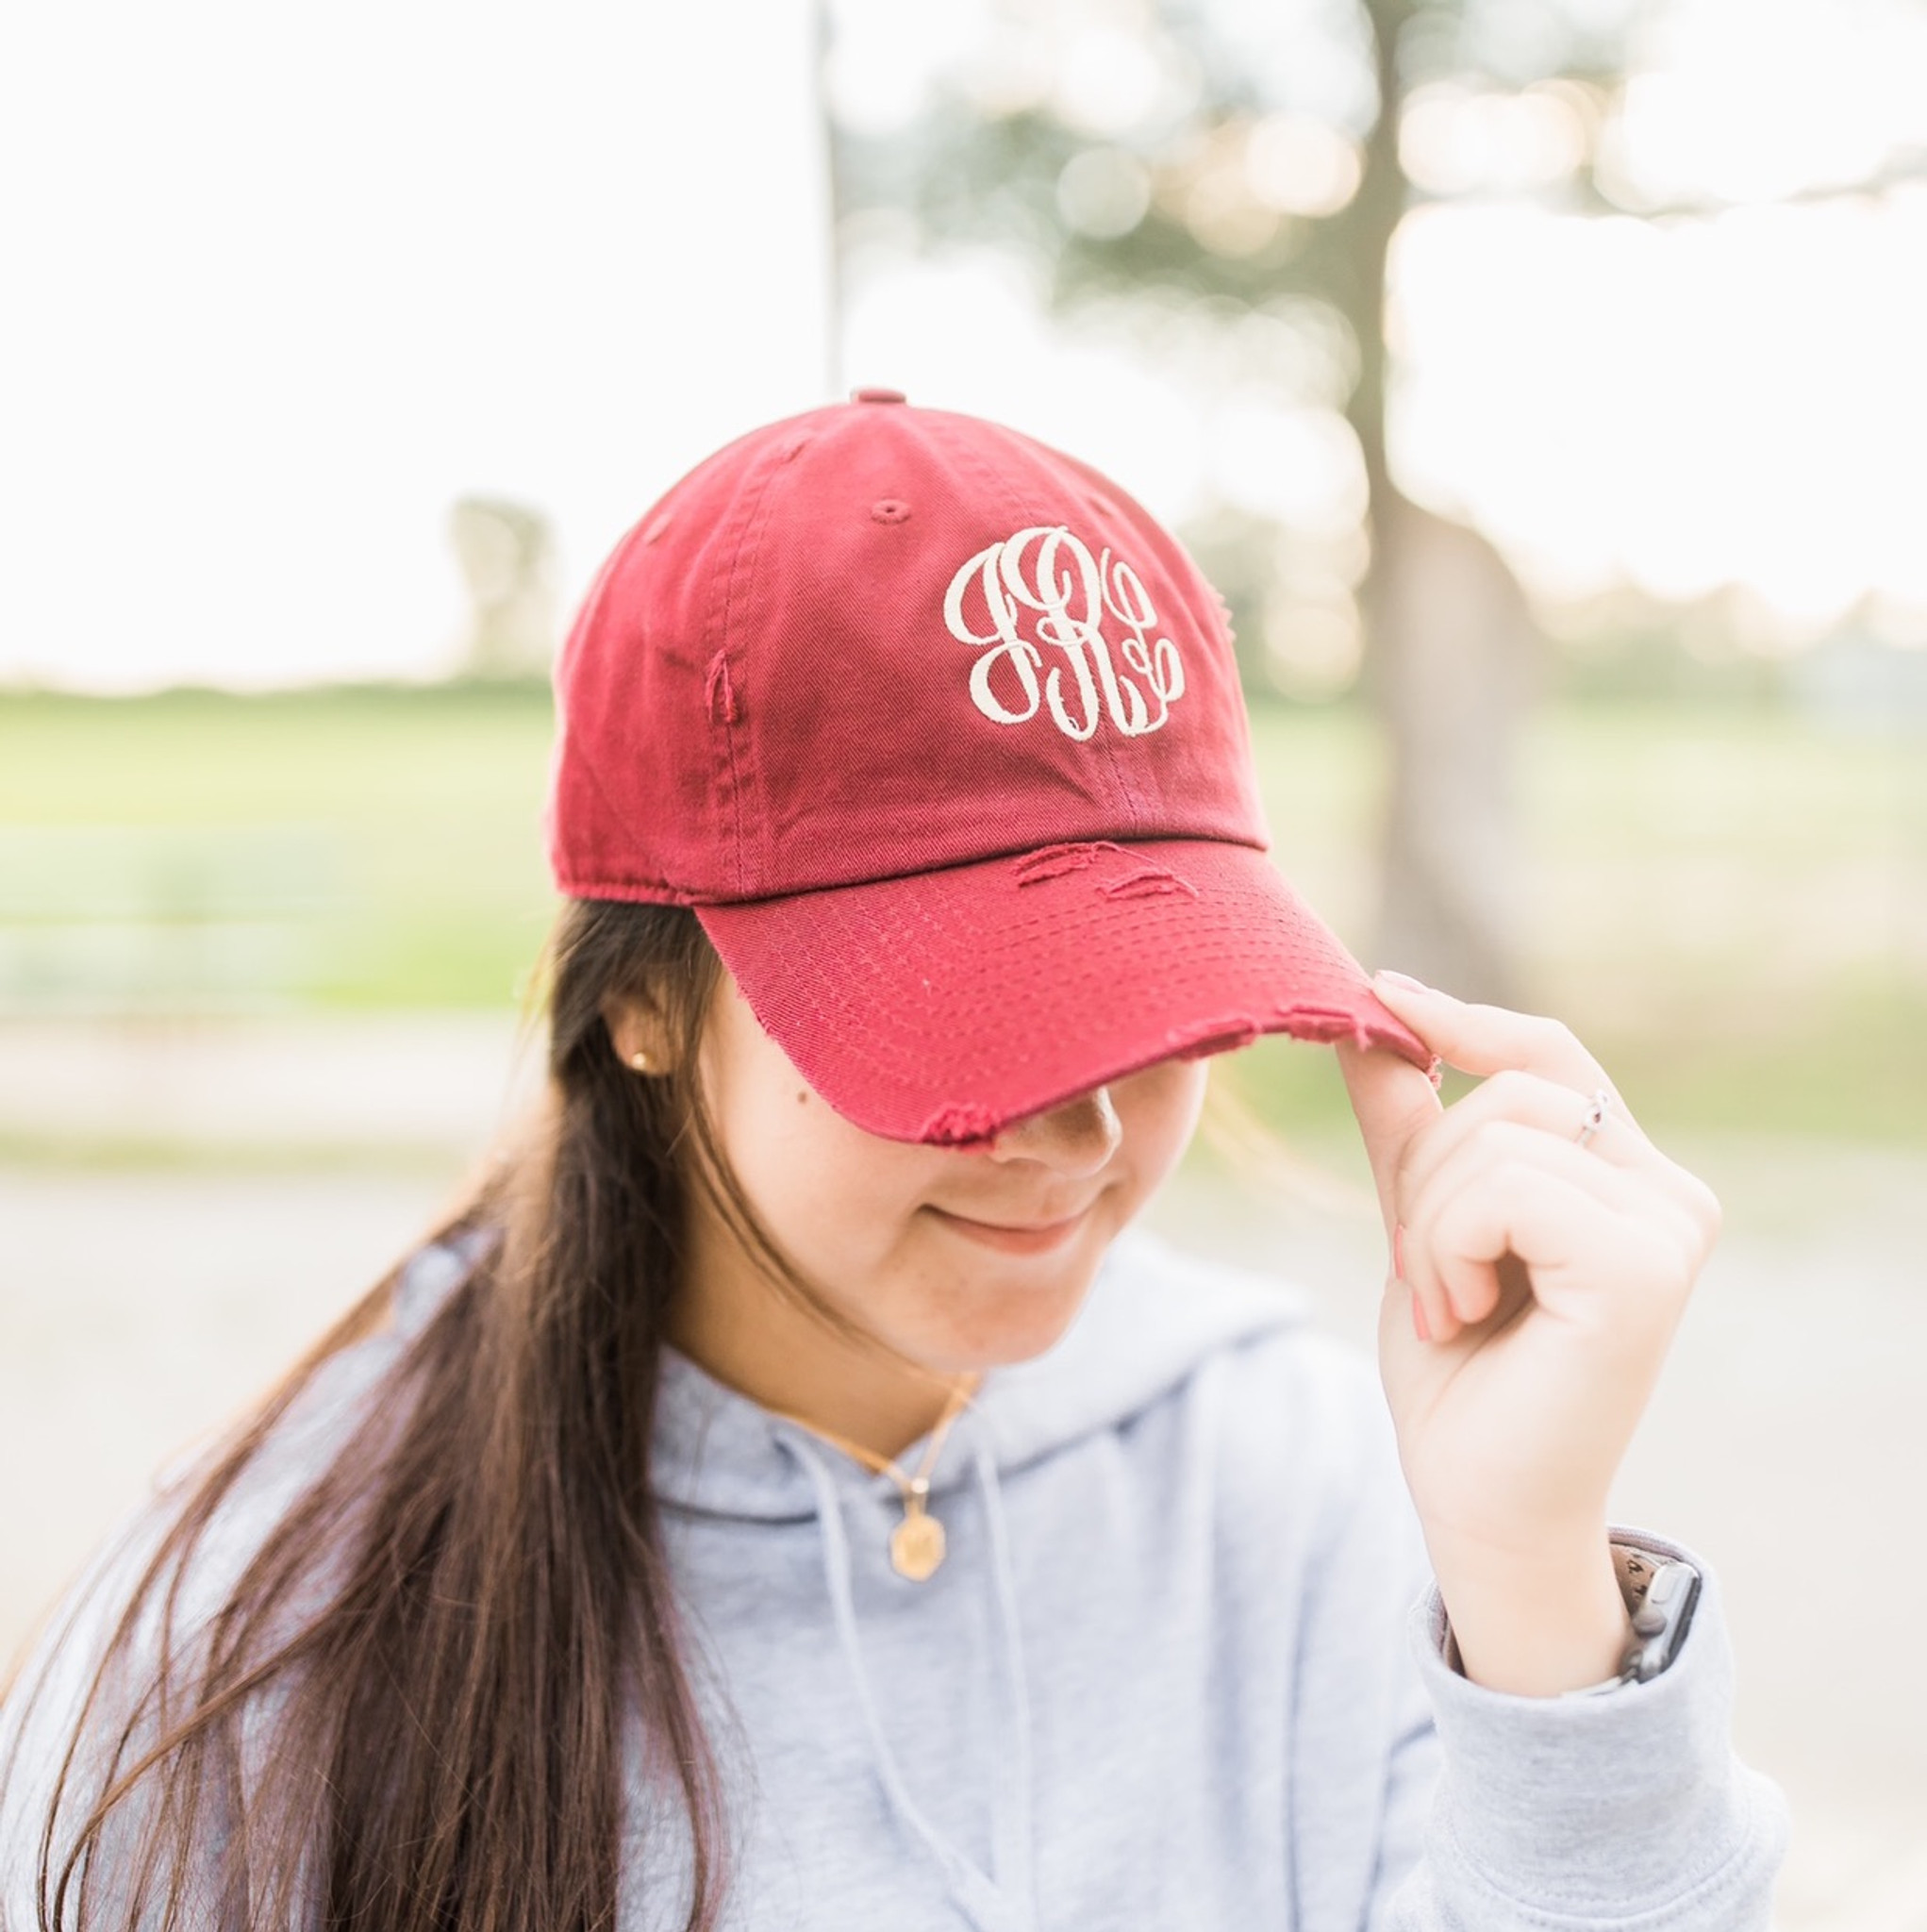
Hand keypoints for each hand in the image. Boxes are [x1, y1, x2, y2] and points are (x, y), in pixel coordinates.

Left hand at [1336, 975, 1721, 1688]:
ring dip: (1431, 1226)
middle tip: (1432, 1274)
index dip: (1465, 1020)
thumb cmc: (1460, 1369)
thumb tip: (1365, 1021)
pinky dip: (1449, 1248)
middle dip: (1427, 1176)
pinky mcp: (1644, 1267)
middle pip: (1506, 1091)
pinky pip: (1500, 1189)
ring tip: (1454, 1303)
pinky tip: (1469, 1314)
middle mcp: (1669, 1192)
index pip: (1550, 1052)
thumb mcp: (1422, 1221)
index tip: (1382, 994)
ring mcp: (1669, 1228)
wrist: (1477, 1497)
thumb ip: (1408, 1125)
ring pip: (1494, 1137)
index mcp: (1627, 1175)